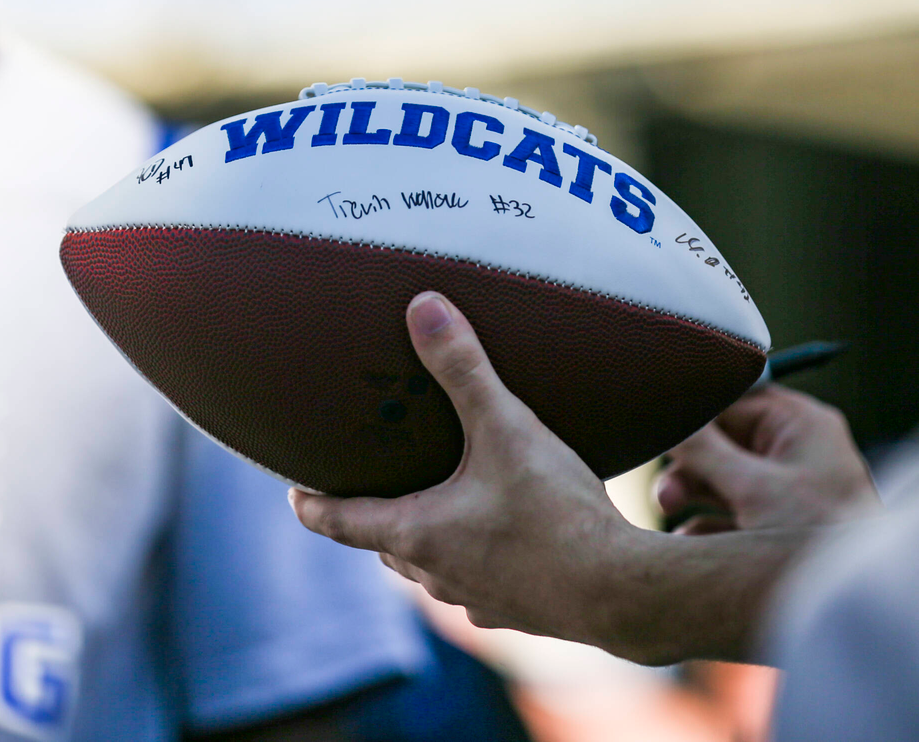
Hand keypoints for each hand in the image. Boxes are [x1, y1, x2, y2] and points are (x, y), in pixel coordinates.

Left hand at [291, 291, 819, 665]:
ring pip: (431, 570)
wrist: (623, 592)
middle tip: (370, 489)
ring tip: (435, 509)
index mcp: (417, 532)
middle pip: (386, 545)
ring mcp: (477, 599)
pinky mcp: (518, 613)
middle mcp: (436, 574)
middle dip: (373, 518)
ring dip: (426, 542)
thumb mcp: (506, 428)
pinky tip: (501, 544)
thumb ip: (464, 367)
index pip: (341, 521)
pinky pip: (478, 586)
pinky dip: (476, 562)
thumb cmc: (556, 513)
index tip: (295, 496)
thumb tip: (422, 306)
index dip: (313, 506)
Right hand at [656, 386, 880, 534]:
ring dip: (688, 495)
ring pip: (719, 478)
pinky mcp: (774, 523)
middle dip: (687, 465)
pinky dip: (704, 525)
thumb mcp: (754, 489)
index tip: (654, 426)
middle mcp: (793, 450)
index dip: (691, 413)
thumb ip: (702, 451)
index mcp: (799, 425)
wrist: (863, 608)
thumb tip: (662, 415)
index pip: (732, 399)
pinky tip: (687, 543)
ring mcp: (785, 488)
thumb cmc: (822, 538)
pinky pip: (728, 512)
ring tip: (668, 511)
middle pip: (719, 440)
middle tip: (666, 490)